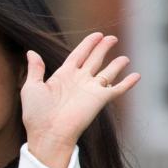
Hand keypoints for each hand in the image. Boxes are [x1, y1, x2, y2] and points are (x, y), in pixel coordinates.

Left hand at [21, 32, 139, 167]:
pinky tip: (137, 76)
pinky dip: (128, 83)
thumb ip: (35, 69)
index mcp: (63, 75)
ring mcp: (91, 90)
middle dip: (103, 48)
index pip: (78, 55)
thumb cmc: (37, 113)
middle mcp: (79, 81)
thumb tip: (31, 52)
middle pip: (94, 59)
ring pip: (108, 72)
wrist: (49, 133)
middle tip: (112, 38)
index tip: (97, 35)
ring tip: (125, 57)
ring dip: (117, 64)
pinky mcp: (100, 99)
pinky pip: (118, 88)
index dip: (88, 44)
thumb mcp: (32, 87)